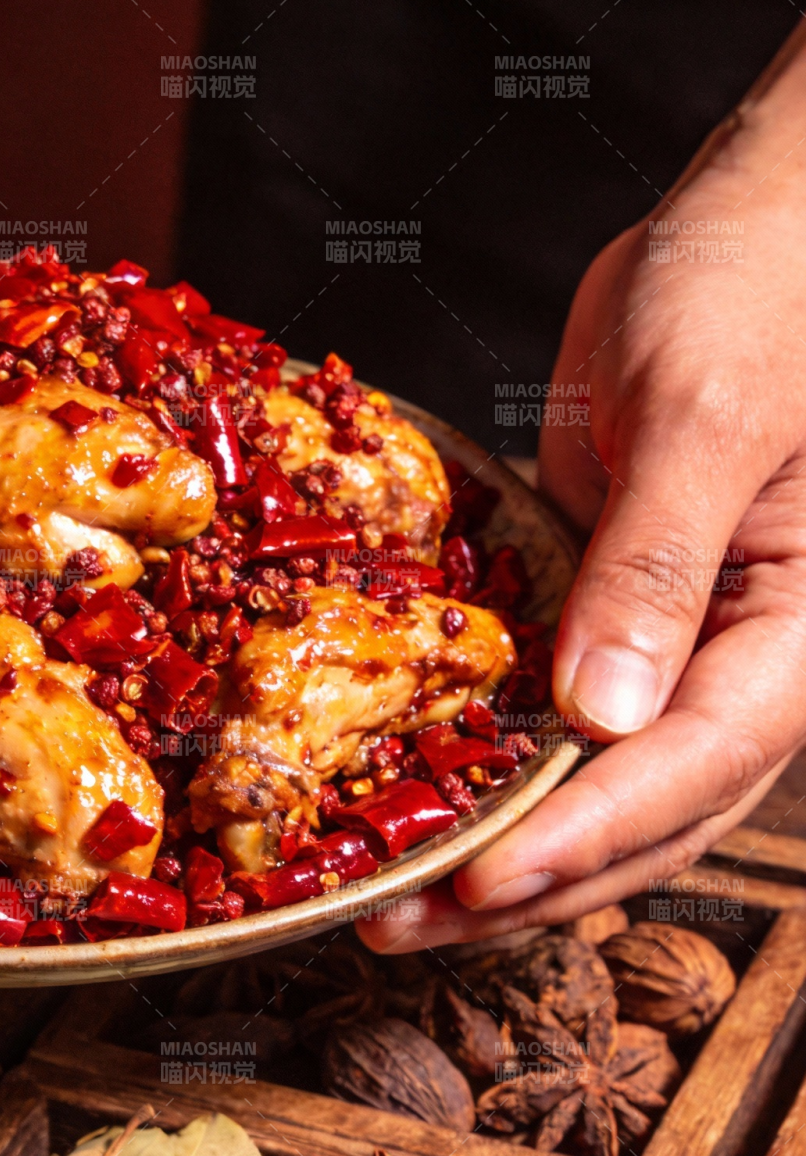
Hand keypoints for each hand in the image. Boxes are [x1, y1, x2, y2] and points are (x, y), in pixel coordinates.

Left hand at [361, 21, 805, 953]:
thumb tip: (604, 717)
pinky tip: (412, 802)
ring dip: (495, 853)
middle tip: (396, 924)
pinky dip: (488, 772)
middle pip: (639, 817)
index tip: (480, 883)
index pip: (691, 769)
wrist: (739, 231)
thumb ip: (661, 565)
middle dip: (523, 884)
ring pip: (592, 792)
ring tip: (389, 899)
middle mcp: (735, 665)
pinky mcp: (604, 621)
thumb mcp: (707, 415)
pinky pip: (551, 724)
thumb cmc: (757, 288)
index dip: (583, 838)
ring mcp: (668, 652)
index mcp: (795, 633)